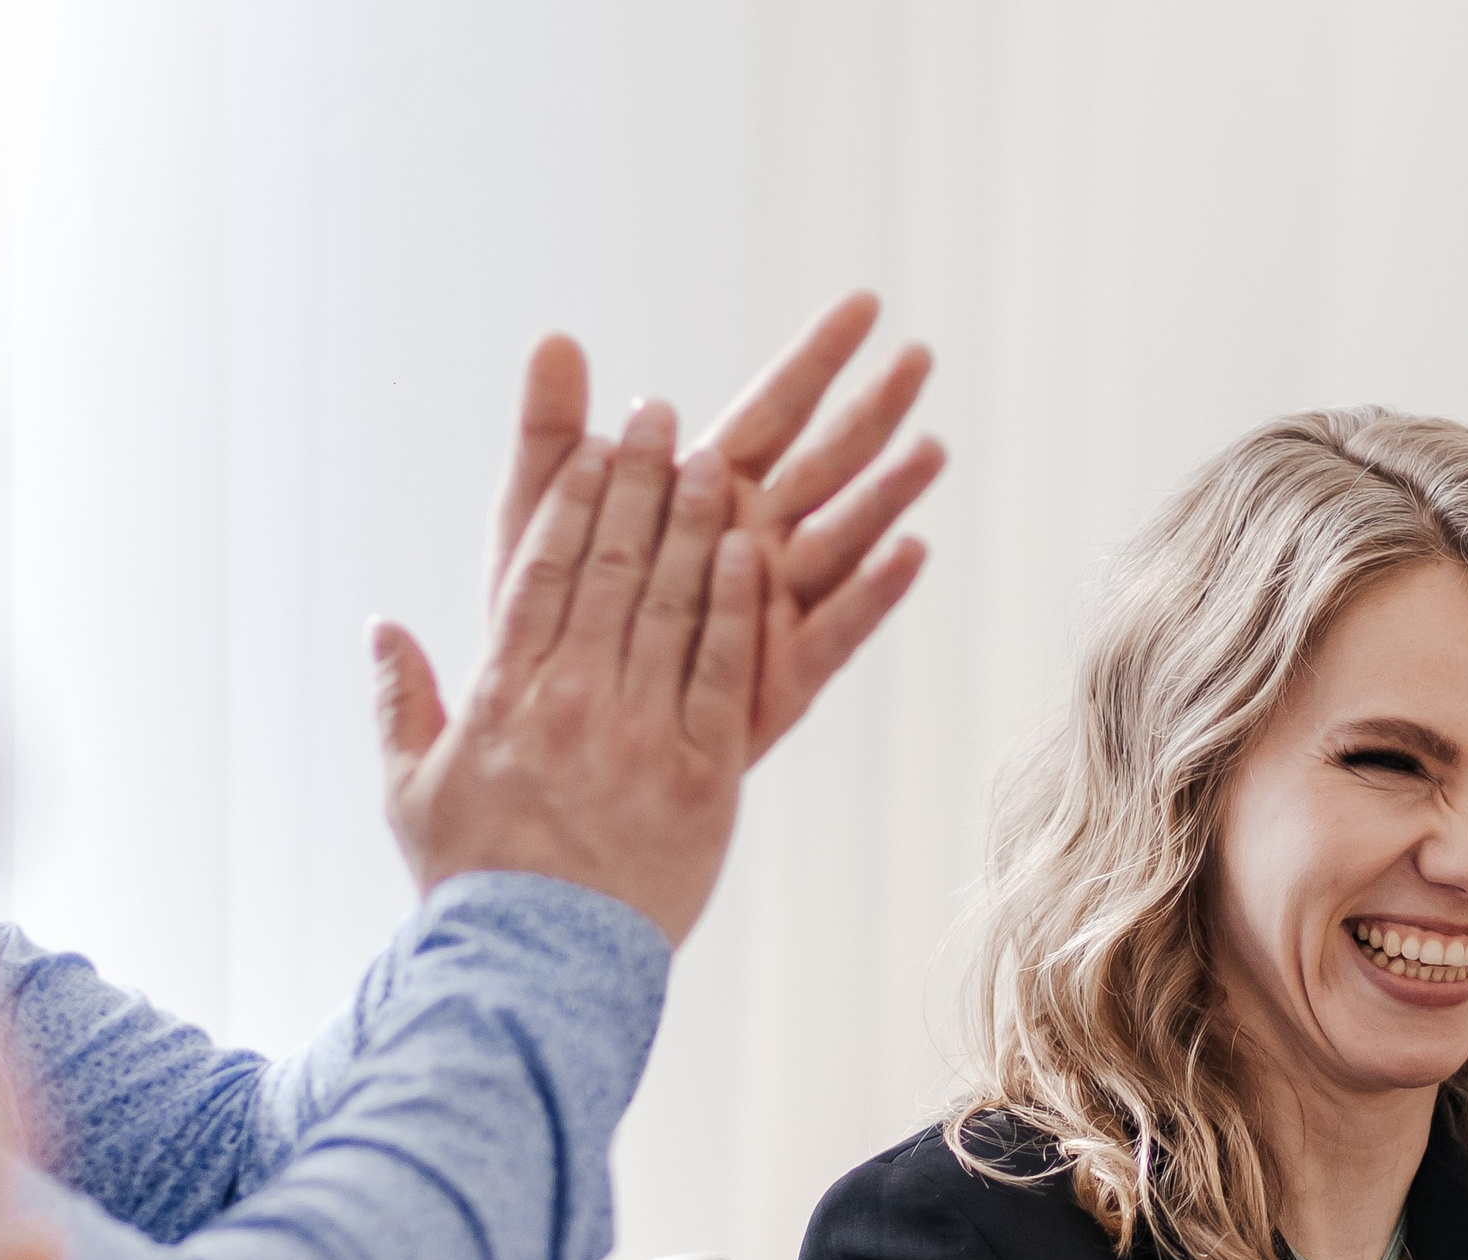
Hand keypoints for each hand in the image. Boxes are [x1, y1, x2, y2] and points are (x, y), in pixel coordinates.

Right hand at [376, 413, 761, 942]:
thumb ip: (401, 704)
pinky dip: (736, 606)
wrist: (536, 970)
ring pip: (669, 604)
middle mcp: (571, 701)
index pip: (538, 570)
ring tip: (711, 461)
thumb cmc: (474, 883)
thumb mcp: (410, 794)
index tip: (594, 442)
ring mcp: (638, 734)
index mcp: (503, 697)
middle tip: (657, 418)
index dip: (570, 496)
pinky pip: (721, 671)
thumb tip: (382, 628)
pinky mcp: (702, 773)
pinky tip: (749, 550)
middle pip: (607, 566)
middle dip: (634, 482)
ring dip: (691, 524)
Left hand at [492, 292, 942, 760]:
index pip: (774, 408)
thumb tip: (554, 337)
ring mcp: (773, 607)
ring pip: (842, 538)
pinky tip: (911, 554)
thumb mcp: (535, 522)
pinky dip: (871, 593)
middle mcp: (754, 542)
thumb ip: (550, 436)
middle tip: (921, 356)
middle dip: (873, 410)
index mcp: (706, 494)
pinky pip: (834, 629)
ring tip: (931, 450)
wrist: (554, 746)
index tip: (865, 304)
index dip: (818, 358)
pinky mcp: (780, 675)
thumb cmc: (546, 627)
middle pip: (826, 463)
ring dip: (886, 495)